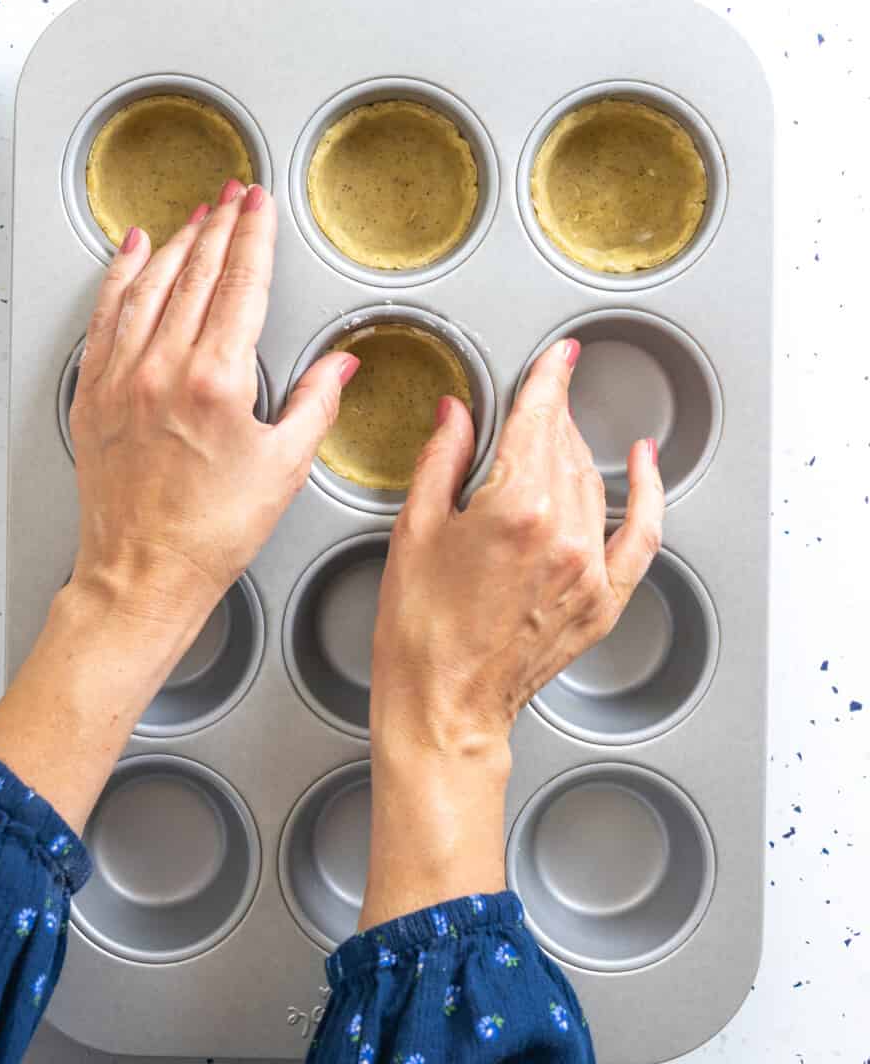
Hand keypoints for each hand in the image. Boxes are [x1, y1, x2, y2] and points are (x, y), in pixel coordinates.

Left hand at [68, 178, 356, 634]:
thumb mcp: (285, 468)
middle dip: (219, 224)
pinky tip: (131, 253)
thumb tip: (340, 364)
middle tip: (234, 193)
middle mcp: (163, 368)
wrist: (141, 574)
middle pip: (196, 273)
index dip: (253, 236)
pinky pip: (106, 316)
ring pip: (150, 285)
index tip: (259, 204)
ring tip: (196, 215)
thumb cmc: (211, 534)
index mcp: (217, 381)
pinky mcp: (92, 393)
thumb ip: (315, 404)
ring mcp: (122, 376)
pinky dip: (120, 277)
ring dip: (176, 242)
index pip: (241, 284)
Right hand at [359, 338, 664, 928]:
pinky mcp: (602, 601)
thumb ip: (442, 460)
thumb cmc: (419, 632)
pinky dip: (648, 494)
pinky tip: (645, 465)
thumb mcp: (415, 529)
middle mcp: (563, 535)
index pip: (537, 420)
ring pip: (594, 483)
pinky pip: (641, 535)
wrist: (444, 708)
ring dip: (576, 451)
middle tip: (536, 397)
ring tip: (554, 435)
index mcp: (514, 509)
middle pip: (565, 448)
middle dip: (552, 415)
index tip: (558, 355)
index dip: (548, 379)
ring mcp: (589, 570)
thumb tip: (456, 415)